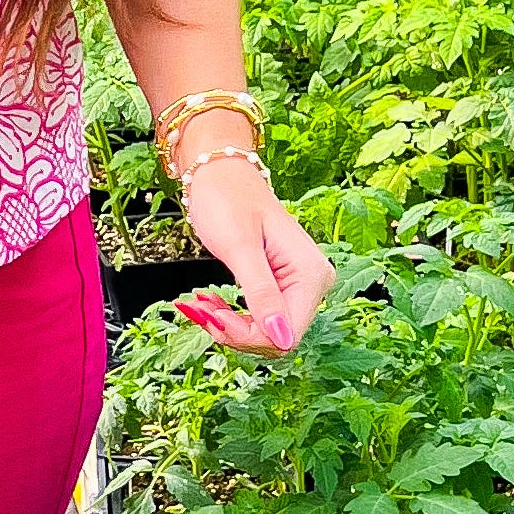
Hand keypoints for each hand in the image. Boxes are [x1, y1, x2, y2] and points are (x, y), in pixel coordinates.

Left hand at [171, 155, 333, 355]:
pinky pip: (260, 318)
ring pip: (266, 333)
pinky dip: (231, 317)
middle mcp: (313, 283)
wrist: (221, 174)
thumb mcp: (240, 248)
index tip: (212, 317)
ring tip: (201, 304)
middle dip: (234, 331)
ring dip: (229, 326)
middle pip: (277, 338)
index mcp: (310, 275)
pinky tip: (210, 303)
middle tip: (200, 309)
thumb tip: (282, 339)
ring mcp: (299, 286)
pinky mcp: (283, 286)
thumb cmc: (228, 199)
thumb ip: (262, 293)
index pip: (286, 335)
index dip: (247, 336)